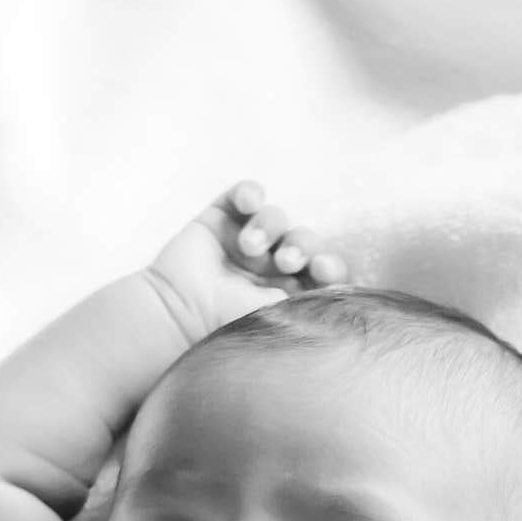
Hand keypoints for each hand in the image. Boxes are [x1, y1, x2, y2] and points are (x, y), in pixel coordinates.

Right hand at [145, 180, 348, 343]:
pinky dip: (250, 192)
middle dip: (301, 245)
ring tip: (250, 247)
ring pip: (275, 217)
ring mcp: (242, 244)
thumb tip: (346, 293)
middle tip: (287, 261)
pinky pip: (243, 195)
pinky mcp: (217, 222)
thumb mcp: (276, 321)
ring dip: (269, 227)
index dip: (329, 264)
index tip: (324, 269)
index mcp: (287, 297)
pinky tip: (248, 202)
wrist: (175, 317)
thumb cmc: (224, 327)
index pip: (321, 272)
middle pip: (304, 239)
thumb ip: (311, 305)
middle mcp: (268, 270)